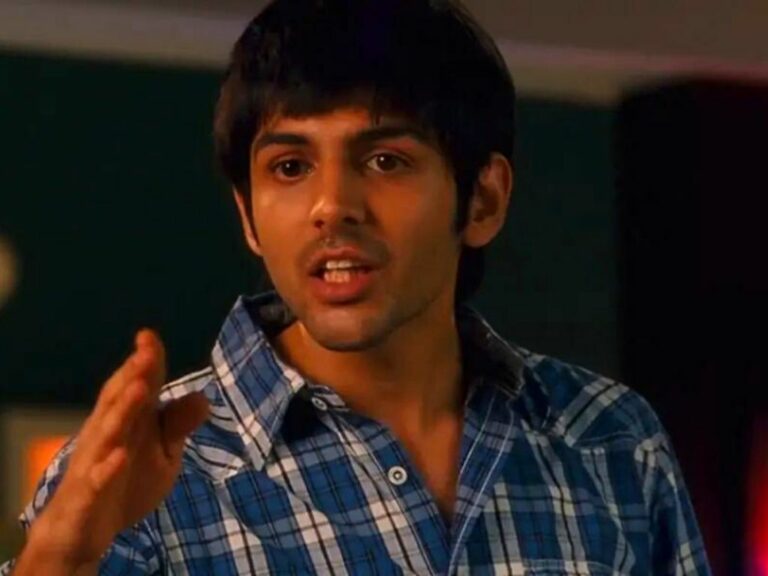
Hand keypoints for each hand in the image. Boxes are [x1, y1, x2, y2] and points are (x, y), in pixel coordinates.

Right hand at [20, 330, 208, 571]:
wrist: (87, 531)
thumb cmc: (126, 483)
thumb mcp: (162, 454)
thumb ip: (177, 426)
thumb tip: (203, 396)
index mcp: (129, 422)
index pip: (137, 387)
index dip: (143, 363)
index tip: (148, 336)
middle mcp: (108, 435)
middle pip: (118, 401)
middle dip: (131, 376)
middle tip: (145, 352)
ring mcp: (95, 463)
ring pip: (106, 433)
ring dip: (121, 411)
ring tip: (137, 389)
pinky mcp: (88, 494)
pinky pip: (96, 480)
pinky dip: (106, 468)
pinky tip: (119, 457)